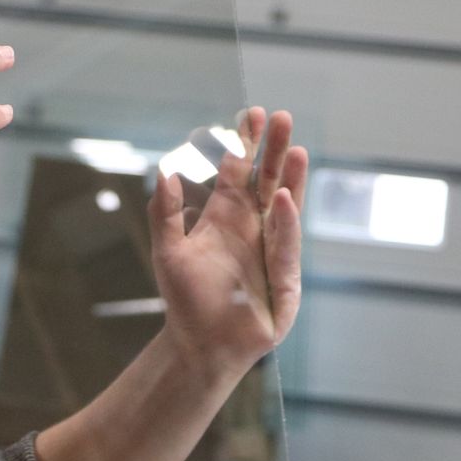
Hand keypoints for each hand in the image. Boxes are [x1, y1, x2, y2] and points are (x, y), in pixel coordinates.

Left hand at [150, 107, 307, 381]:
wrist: (199, 345)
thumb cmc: (185, 299)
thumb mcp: (168, 251)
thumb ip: (164, 213)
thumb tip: (164, 170)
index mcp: (226, 217)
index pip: (239, 173)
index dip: (246, 145)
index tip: (252, 114)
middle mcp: (253, 228)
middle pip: (267, 181)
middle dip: (274, 151)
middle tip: (281, 117)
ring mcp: (272, 251)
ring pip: (285, 208)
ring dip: (291, 179)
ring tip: (296, 149)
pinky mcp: (285, 280)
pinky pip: (285, 246)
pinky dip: (285, 223)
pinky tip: (283, 197)